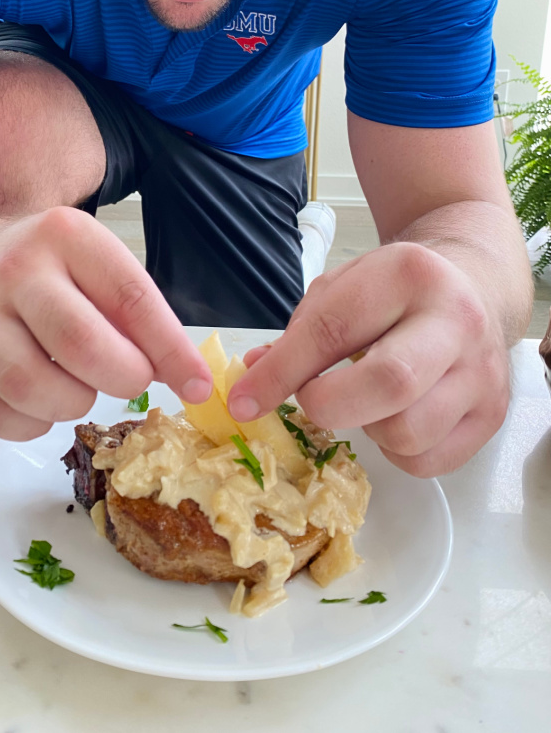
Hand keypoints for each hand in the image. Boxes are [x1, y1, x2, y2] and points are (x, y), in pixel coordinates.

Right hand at [0, 206, 212, 439]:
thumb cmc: (53, 267)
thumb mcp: (98, 263)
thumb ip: (138, 313)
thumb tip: (185, 376)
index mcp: (67, 237)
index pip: (129, 297)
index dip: (169, 349)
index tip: (196, 385)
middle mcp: (18, 270)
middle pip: (78, 342)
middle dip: (121, 378)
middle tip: (131, 381)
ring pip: (27, 383)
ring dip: (71, 404)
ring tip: (83, 392)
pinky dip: (29, 425)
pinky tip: (45, 408)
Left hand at [227, 242, 510, 476]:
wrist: (474, 288)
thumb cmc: (395, 292)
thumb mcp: (342, 290)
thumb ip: (297, 335)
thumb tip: (250, 390)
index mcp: (407, 275)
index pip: (333, 330)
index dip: (280, 372)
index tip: (243, 402)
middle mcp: (455, 321)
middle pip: (389, 383)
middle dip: (329, 405)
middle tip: (311, 401)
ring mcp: (481, 372)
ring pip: (407, 432)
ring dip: (367, 428)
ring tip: (366, 400)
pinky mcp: (492, 415)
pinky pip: (427, 461)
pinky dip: (395, 451)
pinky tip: (394, 416)